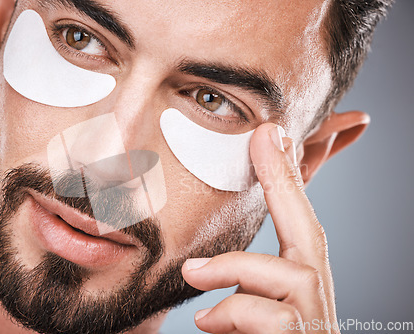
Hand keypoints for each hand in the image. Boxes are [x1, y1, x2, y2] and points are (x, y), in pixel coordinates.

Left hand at [182, 123, 337, 333]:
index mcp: (296, 280)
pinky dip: (235, 313)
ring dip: (236, 269)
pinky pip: (272, 318)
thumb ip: (231, 286)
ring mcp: (315, 320)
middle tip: (266, 134)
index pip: (294, 219)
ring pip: (290, 275)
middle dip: (287, 177)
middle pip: (309, 226)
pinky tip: (211, 323)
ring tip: (193, 274)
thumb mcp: (242, 311)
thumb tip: (195, 267)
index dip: (285, 173)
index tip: (271, 131)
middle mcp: (314, 294)